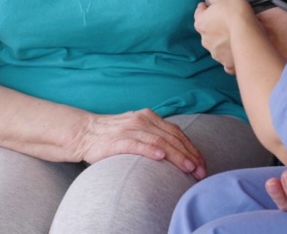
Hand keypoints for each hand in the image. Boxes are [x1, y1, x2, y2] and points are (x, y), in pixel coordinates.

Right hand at [73, 109, 206, 178]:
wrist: (83, 132)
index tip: (202, 164)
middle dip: (189, 155)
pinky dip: (151, 149)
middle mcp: (143, 120)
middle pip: (172, 137)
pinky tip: (161, 156)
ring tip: (189, 167)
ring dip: (177, 155)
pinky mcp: (118, 139)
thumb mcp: (137, 130)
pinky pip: (137, 144)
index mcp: (150, 117)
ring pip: (159, 141)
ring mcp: (130, 128)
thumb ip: (155, 136)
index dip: (192, 148)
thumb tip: (178, 152)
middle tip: (201, 170)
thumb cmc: (112, 136)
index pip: (177, 133)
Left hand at [194, 0, 256, 72]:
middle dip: (212, 26)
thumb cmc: (235, 13)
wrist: (247, 36)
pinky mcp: (225, 62)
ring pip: (215, 45)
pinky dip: (228, 56)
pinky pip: (225, 59)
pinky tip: (234, 53)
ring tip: (232, 36)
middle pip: (206, 30)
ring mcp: (215, 52)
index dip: (203, 8)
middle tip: (223, 20)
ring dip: (220, 41)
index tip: (207, 6)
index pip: (198, 12)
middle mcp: (205, 39)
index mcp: (201, 22)